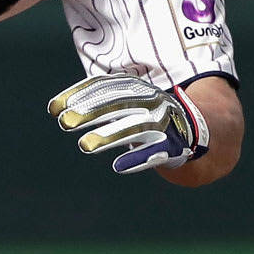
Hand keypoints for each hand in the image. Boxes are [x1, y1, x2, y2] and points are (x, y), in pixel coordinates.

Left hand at [47, 73, 210, 174]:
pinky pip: (157, 152)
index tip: (54, 108)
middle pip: (118, 104)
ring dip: (110, 136)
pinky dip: (139, 159)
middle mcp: (152, 101)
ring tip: (85, 146)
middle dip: (91, 112)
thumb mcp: (125, 101)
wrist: (199, 130)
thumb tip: (54, 109)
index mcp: (139, 87)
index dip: (80, 95)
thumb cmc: (148, 115)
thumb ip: (95, 102)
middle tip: (65, 123)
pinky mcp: (176, 146)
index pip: (106, 86)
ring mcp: (165, 123)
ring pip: (135, 128)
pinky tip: (119, 167)